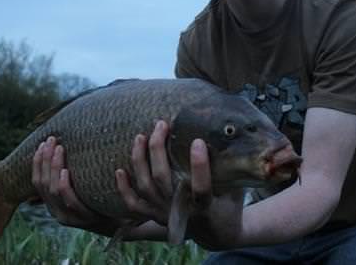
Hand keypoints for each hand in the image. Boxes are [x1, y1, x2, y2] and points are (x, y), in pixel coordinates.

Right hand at [32, 136, 120, 235]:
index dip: (37, 163)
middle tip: (52, 139)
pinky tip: (66, 172)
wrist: (121, 224)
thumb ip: (72, 175)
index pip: (37, 182)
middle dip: (45, 160)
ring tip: (59, 149)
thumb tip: (66, 147)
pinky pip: (70, 202)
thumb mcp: (82, 189)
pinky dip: (65, 186)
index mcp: (53, 204)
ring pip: (54, 191)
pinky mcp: (85, 220)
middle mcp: (57, 211)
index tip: (42, 143)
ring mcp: (70, 217)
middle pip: (43, 184)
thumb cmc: (99, 201)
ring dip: (54, 167)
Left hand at [115, 121, 243, 248]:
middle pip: (162, 180)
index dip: (199, 166)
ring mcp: (164, 214)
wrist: (217, 231)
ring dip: (140, 159)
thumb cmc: (229, 203)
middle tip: (161, 124)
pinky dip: (124, 189)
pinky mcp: (153, 215)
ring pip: (145, 187)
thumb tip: (232, 135)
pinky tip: (119, 170)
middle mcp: (181, 211)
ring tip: (141, 135)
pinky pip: (133, 204)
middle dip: (158, 149)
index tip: (198, 141)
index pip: (201, 188)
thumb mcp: (236, 186)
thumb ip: (233, 167)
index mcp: (206, 207)